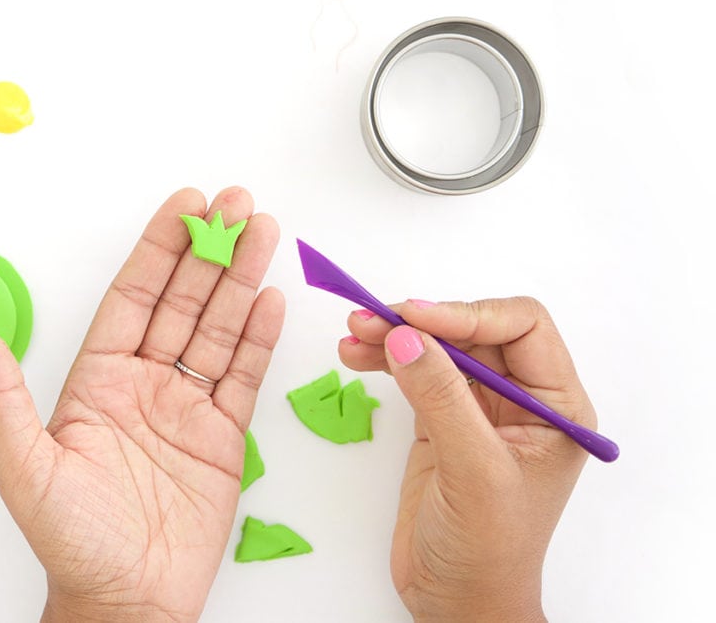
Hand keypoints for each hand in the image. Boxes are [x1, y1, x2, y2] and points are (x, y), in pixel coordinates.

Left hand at [0, 187, 283, 621]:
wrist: (127, 600)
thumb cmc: (72, 541)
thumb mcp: (25, 466)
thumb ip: (4, 394)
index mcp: (97, 380)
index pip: (133, 297)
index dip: (159, 249)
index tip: (184, 208)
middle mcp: (143, 383)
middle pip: (183, 301)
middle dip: (210, 250)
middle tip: (237, 203)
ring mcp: (186, 407)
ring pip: (218, 329)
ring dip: (241, 280)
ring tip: (263, 233)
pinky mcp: (222, 436)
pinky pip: (243, 376)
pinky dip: (258, 338)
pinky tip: (269, 299)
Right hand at [339, 297, 595, 621]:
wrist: (457, 601)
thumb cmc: (488, 550)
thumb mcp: (474, 472)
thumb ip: (442, 399)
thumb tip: (404, 337)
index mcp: (555, 405)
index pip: (522, 327)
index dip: (469, 314)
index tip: (415, 319)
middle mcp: (520, 398)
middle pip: (473, 330)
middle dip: (421, 321)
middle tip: (370, 318)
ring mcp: (477, 409)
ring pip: (438, 348)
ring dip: (394, 336)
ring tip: (353, 333)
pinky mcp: (439, 422)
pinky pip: (414, 373)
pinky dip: (384, 360)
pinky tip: (355, 355)